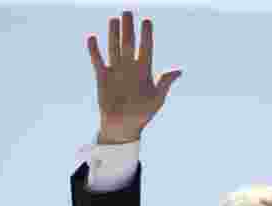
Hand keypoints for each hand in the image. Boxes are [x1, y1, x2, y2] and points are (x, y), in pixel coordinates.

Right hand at [88, 10, 181, 142]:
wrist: (123, 127)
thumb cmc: (142, 115)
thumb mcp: (157, 100)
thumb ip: (165, 84)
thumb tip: (179, 71)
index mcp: (144, 71)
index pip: (146, 48)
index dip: (146, 35)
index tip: (147, 22)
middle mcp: (130, 67)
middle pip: (129, 43)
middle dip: (129, 28)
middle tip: (128, 11)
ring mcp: (116, 71)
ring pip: (114, 48)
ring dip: (114, 34)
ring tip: (114, 20)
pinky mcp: (102, 77)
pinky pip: (98, 61)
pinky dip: (94, 50)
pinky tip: (92, 38)